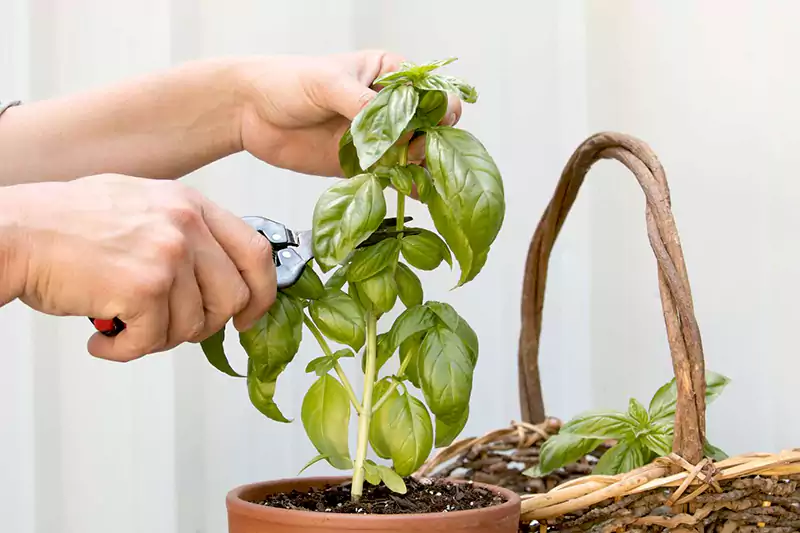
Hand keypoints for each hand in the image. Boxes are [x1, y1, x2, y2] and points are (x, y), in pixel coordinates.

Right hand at [0, 174, 274, 360]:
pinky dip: (125, 350)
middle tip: (168, 327)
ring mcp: (168, 255)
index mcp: (191, 205)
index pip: (257, 253)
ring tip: (123, 325)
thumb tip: (216, 275)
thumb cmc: (67, 223)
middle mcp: (187, 226)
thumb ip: (186, 233)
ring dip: (157, 338)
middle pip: (234, 297)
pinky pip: (154, 341)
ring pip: (194, 325)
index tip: (248, 316)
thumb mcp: (142, 206)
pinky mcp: (144, 288)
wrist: (14, 233)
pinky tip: (103, 337)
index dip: (262, 292)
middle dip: (205, 325)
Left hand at [235, 50, 462, 176]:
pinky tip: (410, 191)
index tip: (427, 124)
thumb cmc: (287, 82)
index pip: (431, 92)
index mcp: (390, 75)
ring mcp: (380, 139)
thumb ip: (362, 104)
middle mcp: (390, 108)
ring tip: (409, 170)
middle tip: (413, 149)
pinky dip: (404, 186)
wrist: (250, 112)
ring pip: (417, 156)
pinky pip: (394, 178)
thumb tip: (392, 131)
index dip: (438, 109)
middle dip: (431, 141)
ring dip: (421, 166)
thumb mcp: (328, 83)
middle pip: (430, 127)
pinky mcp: (365, 166)